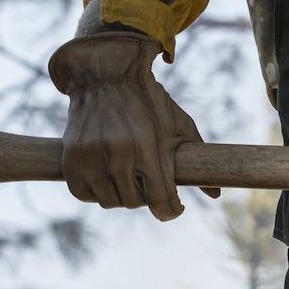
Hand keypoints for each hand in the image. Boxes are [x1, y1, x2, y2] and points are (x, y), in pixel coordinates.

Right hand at [47, 30, 213, 221]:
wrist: (108, 77)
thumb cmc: (151, 102)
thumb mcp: (179, 124)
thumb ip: (197, 157)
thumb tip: (217, 195)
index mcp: (149, 148)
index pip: (160, 199)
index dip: (171, 211)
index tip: (176, 208)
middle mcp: (118, 156)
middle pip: (135, 202)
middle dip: (147, 198)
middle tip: (150, 184)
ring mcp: (92, 159)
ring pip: (110, 201)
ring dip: (122, 196)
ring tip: (129, 179)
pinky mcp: (71, 160)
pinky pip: (84, 194)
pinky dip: (97, 192)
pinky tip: (108, 178)